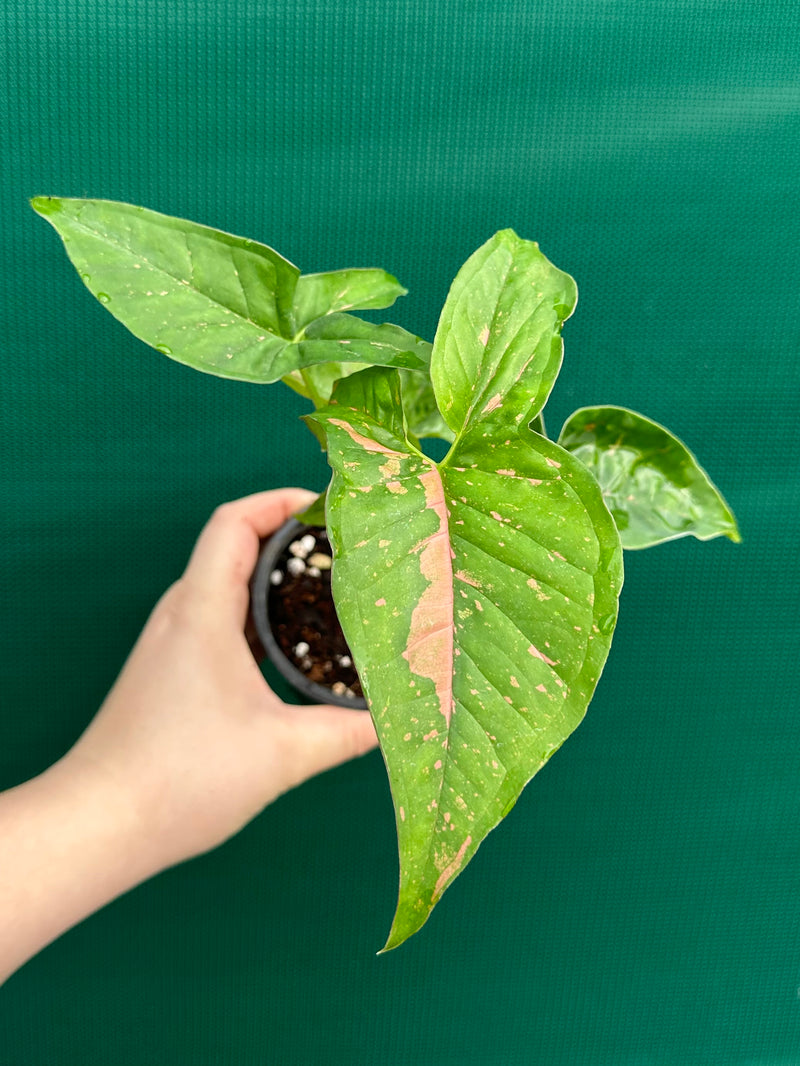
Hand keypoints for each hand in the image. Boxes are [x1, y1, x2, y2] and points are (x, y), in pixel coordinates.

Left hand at [67, 487, 378, 870]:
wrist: (100, 823)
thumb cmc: (180, 780)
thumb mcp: (282, 754)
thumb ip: (347, 732)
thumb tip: (397, 718)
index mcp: (202, 610)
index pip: (235, 521)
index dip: (281, 500)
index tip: (331, 508)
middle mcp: (181, 614)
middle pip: (235, 545)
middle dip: (292, 538)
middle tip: (349, 551)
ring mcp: (172, 641)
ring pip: (227, 584)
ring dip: (275, 578)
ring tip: (331, 591)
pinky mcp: (171, 668)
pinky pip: (220, 618)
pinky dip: (259, 614)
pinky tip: (293, 645)